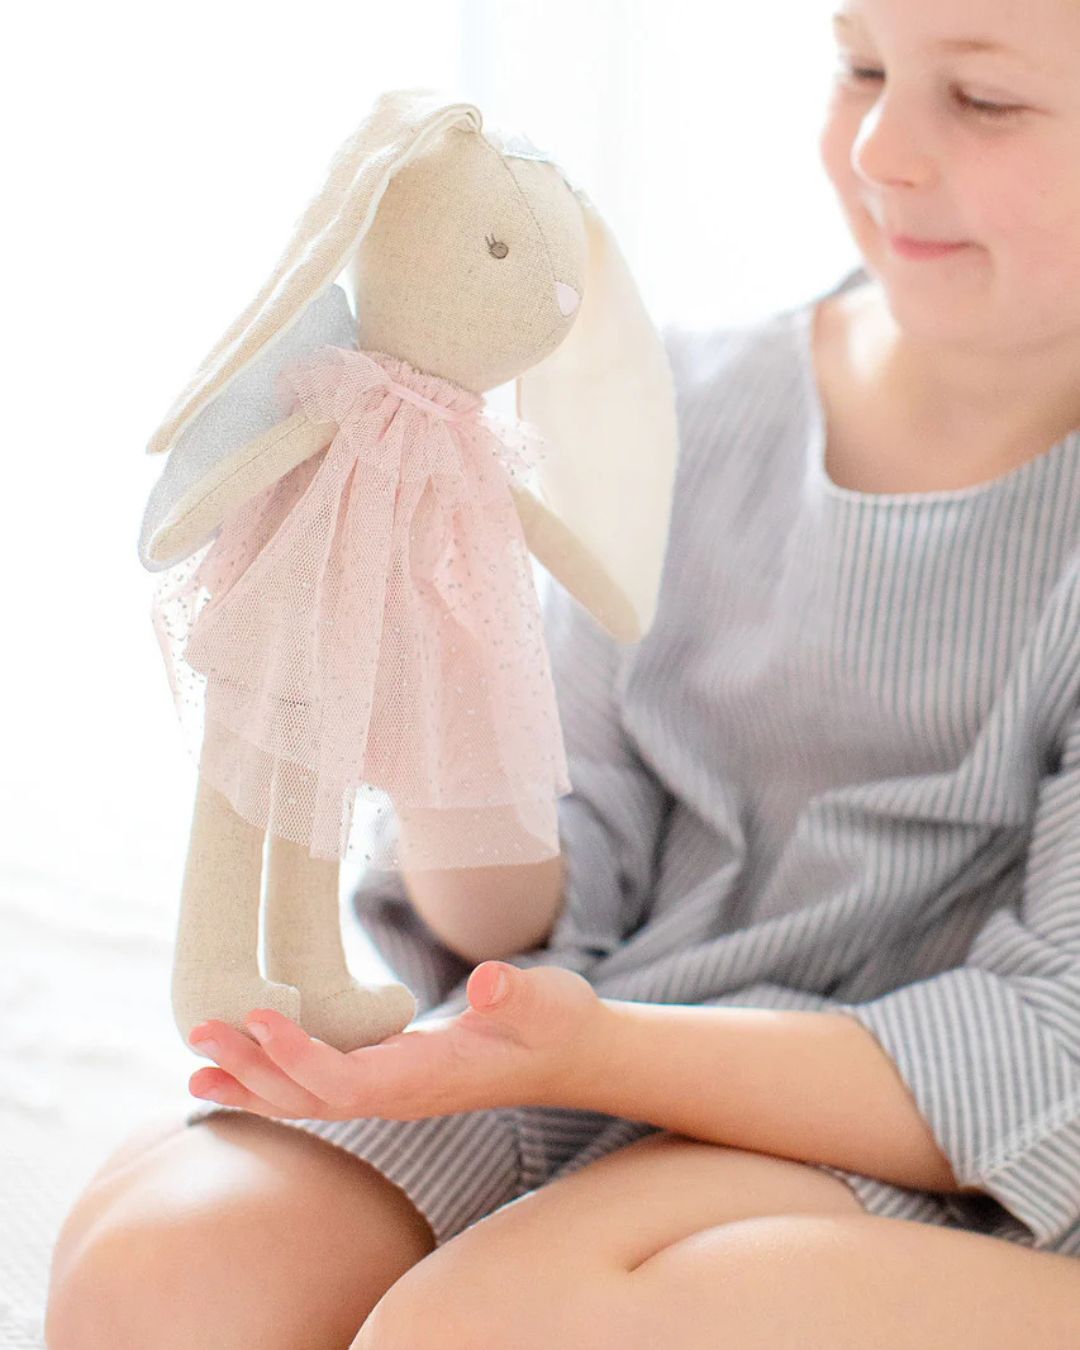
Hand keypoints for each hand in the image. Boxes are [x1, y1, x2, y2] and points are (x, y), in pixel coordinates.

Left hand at [186, 960, 603, 1122]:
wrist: (573, 1057)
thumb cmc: (560, 1024)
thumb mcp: (549, 1001)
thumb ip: (518, 994)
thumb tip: (487, 980)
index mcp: (430, 1077)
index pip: (349, 1081)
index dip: (299, 1057)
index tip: (258, 1019)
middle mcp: (403, 1094)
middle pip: (313, 1098)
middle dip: (254, 1073)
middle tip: (200, 1036)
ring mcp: (395, 1090)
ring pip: (311, 1100)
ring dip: (254, 1083)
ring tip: (197, 1068)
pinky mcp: (392, 1076)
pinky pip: (323, 1088)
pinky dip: (279, 1078)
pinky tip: (247, 1066)